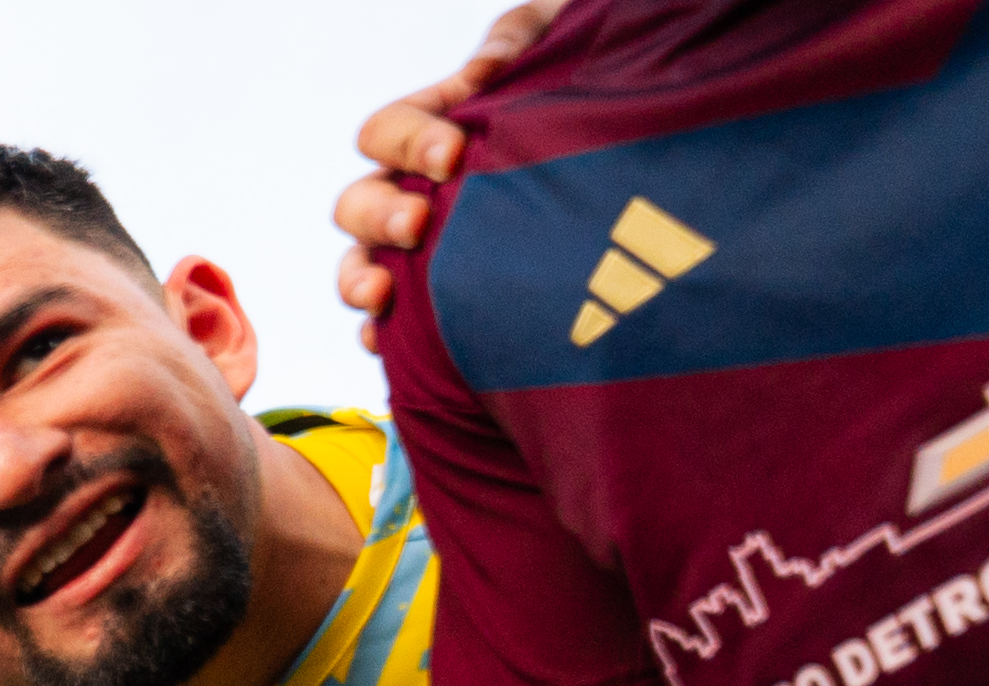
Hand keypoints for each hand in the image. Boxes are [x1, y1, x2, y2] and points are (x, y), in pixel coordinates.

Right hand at [335, 4, 560, 317]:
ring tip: (380, 294)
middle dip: (381, 216)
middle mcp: (411, 189)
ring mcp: (420, 246)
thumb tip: (487, 67)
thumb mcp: (555, 40)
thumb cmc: (581, 87)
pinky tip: (387, 342)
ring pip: (362, 262)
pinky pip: (391, 320)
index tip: (453, 155)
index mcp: (430, 128)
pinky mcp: (440, 295)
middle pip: (359, 203)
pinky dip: (381, 334)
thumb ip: (518, 40)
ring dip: (360, 278)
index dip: (410, 145)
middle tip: (418, 223)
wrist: (629, 149)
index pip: (387, 133)